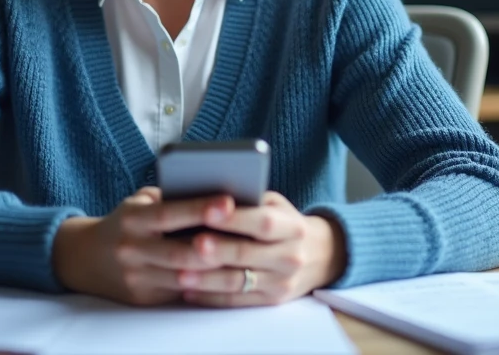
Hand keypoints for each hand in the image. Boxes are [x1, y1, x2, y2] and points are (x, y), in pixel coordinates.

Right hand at [51, 186, 234, 305]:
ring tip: (246, 259)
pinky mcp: (143, 297)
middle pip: (179, 252)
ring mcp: (136, 277)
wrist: (85, 258)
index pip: (168, 214)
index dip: (198, 209)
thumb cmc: (126, 222)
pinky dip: (205, 285)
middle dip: (215, 246)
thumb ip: (169, 199)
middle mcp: (131, 249)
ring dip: (216, 271)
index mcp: (132, 219)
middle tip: (248, 237)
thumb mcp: (139, 203)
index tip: (228, 201)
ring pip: (183, 278)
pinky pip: (180, 293)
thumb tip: (211, 193)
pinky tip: (228, 276)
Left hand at [175, 191, 346, 306]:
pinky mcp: (271, 301)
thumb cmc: (282, 222)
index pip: (262, 222)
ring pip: (238, 282)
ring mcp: (282, 282)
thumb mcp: (275, 205)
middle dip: (217, 250)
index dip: (234, 219)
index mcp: (293, 227)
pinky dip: (210, 297)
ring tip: (179, 274)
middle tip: (190, 245)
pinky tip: (188, 290)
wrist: (318, 255)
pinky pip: (236, 301)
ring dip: (207, 279)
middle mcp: (291, 256)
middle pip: (247, 254)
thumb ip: (249, 201)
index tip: (206, 212)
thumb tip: (208, 197)